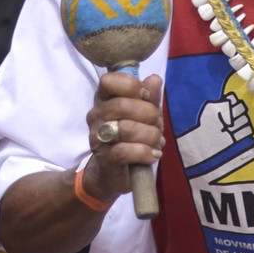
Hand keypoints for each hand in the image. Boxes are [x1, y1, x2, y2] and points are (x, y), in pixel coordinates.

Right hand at [80, 71, 165, 203]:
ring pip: (126, 129)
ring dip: (151, 136)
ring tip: (157, 142)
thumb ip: (149, 96)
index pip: (108, 80)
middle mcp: (96, 115)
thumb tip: (155, 79)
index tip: (145, 97)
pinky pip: (125, 151)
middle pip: (122, 105)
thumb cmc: (129, 138)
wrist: (111, 173)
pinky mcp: (105, 159)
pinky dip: (145, 153)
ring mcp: (97, 138)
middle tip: (157, 125)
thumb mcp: (143, 114)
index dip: (132, 86)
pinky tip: (153, 155)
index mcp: (104, 99)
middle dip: (150, 114)